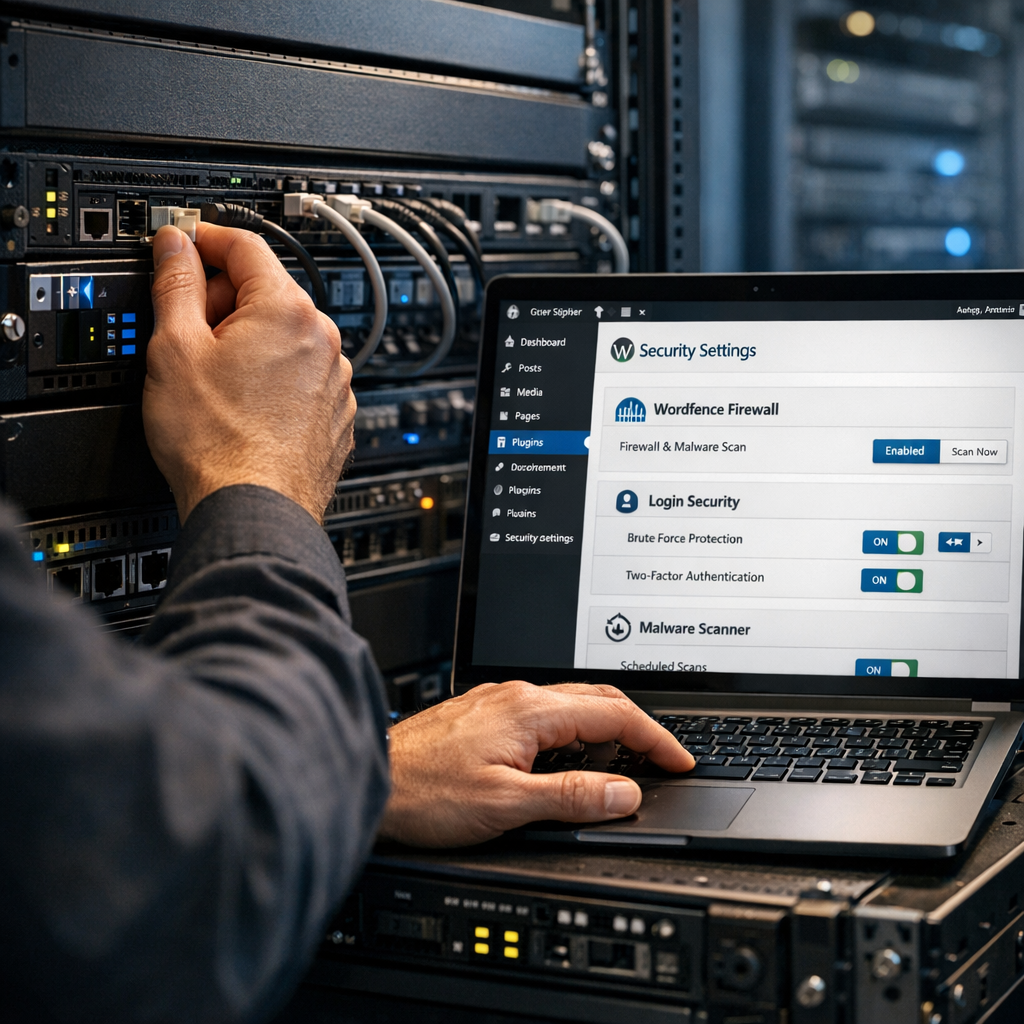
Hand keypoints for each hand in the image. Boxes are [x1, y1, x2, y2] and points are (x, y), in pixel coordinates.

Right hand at [143, 224, 354, 523]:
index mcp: (289, 312)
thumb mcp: (174, 348)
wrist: (253, 509)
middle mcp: (325, 342)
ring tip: (213, 382)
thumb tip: (175, 245)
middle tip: (187, 333)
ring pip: (285, 340)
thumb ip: (175, 283)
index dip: (205, 239)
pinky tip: (242, 408)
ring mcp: (336, 382)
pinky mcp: (336, 416)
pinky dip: (272, 380)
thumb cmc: (217, 441)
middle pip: (267, 294)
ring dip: (249, 345)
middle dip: (223, 302)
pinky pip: (300, 378)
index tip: (182, 244)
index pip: (245, 246)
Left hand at [378, 681, 694, 846]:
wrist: (368, 776)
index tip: (678, 758)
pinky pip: (544, 711)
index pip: (613, 714)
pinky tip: (568, 751)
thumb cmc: (424, 792)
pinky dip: (573, 728)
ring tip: (624, 754)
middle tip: (662, 755)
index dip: (654, 737)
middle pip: (596, 699)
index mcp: (530, 710)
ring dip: (604, 724)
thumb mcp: (505, 803)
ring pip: (569, 703)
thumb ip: (570, 798)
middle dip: (636, 724)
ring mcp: (497, 701)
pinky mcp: (482, 714)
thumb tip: (625, 793)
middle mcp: (516, 696)